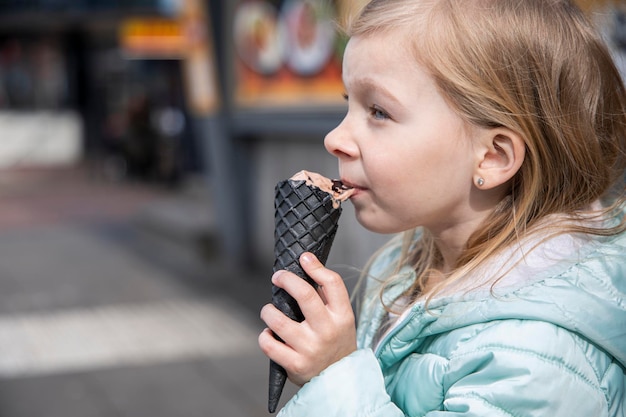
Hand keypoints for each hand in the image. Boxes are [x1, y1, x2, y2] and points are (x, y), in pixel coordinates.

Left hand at [258, 252, 356, 385]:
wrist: (340, 381)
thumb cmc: (336, 342)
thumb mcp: (341, 319)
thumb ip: (326, 296)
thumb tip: (307, 264)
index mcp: (342, 316)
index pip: (332, 283)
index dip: (315, 266)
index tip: (303, 257)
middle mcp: (327, 331)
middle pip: (305, 294)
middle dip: (286, 279)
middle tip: (278, 277)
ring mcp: (310, 349)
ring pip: (278, 320)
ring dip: (268, 310)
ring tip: (269, 310)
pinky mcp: (295, 365)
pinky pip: (269, 344)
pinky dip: (264, 335)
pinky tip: (268, 334)